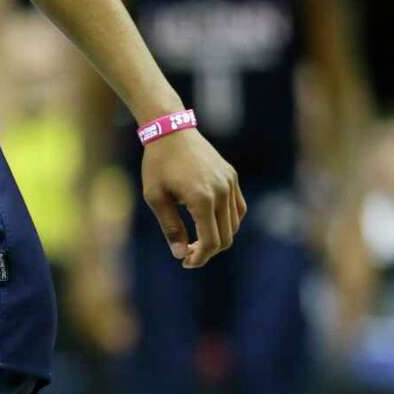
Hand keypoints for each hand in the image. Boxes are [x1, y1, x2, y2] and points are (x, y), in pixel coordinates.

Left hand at [141, 129, 245, 267]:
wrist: (171, 131)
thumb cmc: (157, 164)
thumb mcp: (155, 198)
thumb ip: (170, 228)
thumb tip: (180, 255)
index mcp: (202, 199)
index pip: (210, 241)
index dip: (199, 258)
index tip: (185, 262)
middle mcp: (221, 191)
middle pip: (225, 237)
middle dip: (208, 252)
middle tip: (188, 255)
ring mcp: (230, 183)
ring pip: (234, 224)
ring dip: (218, 238)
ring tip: (196, 241)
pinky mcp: (232, 177)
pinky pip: (238, 208)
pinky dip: (228, 222)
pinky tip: (209, 224)